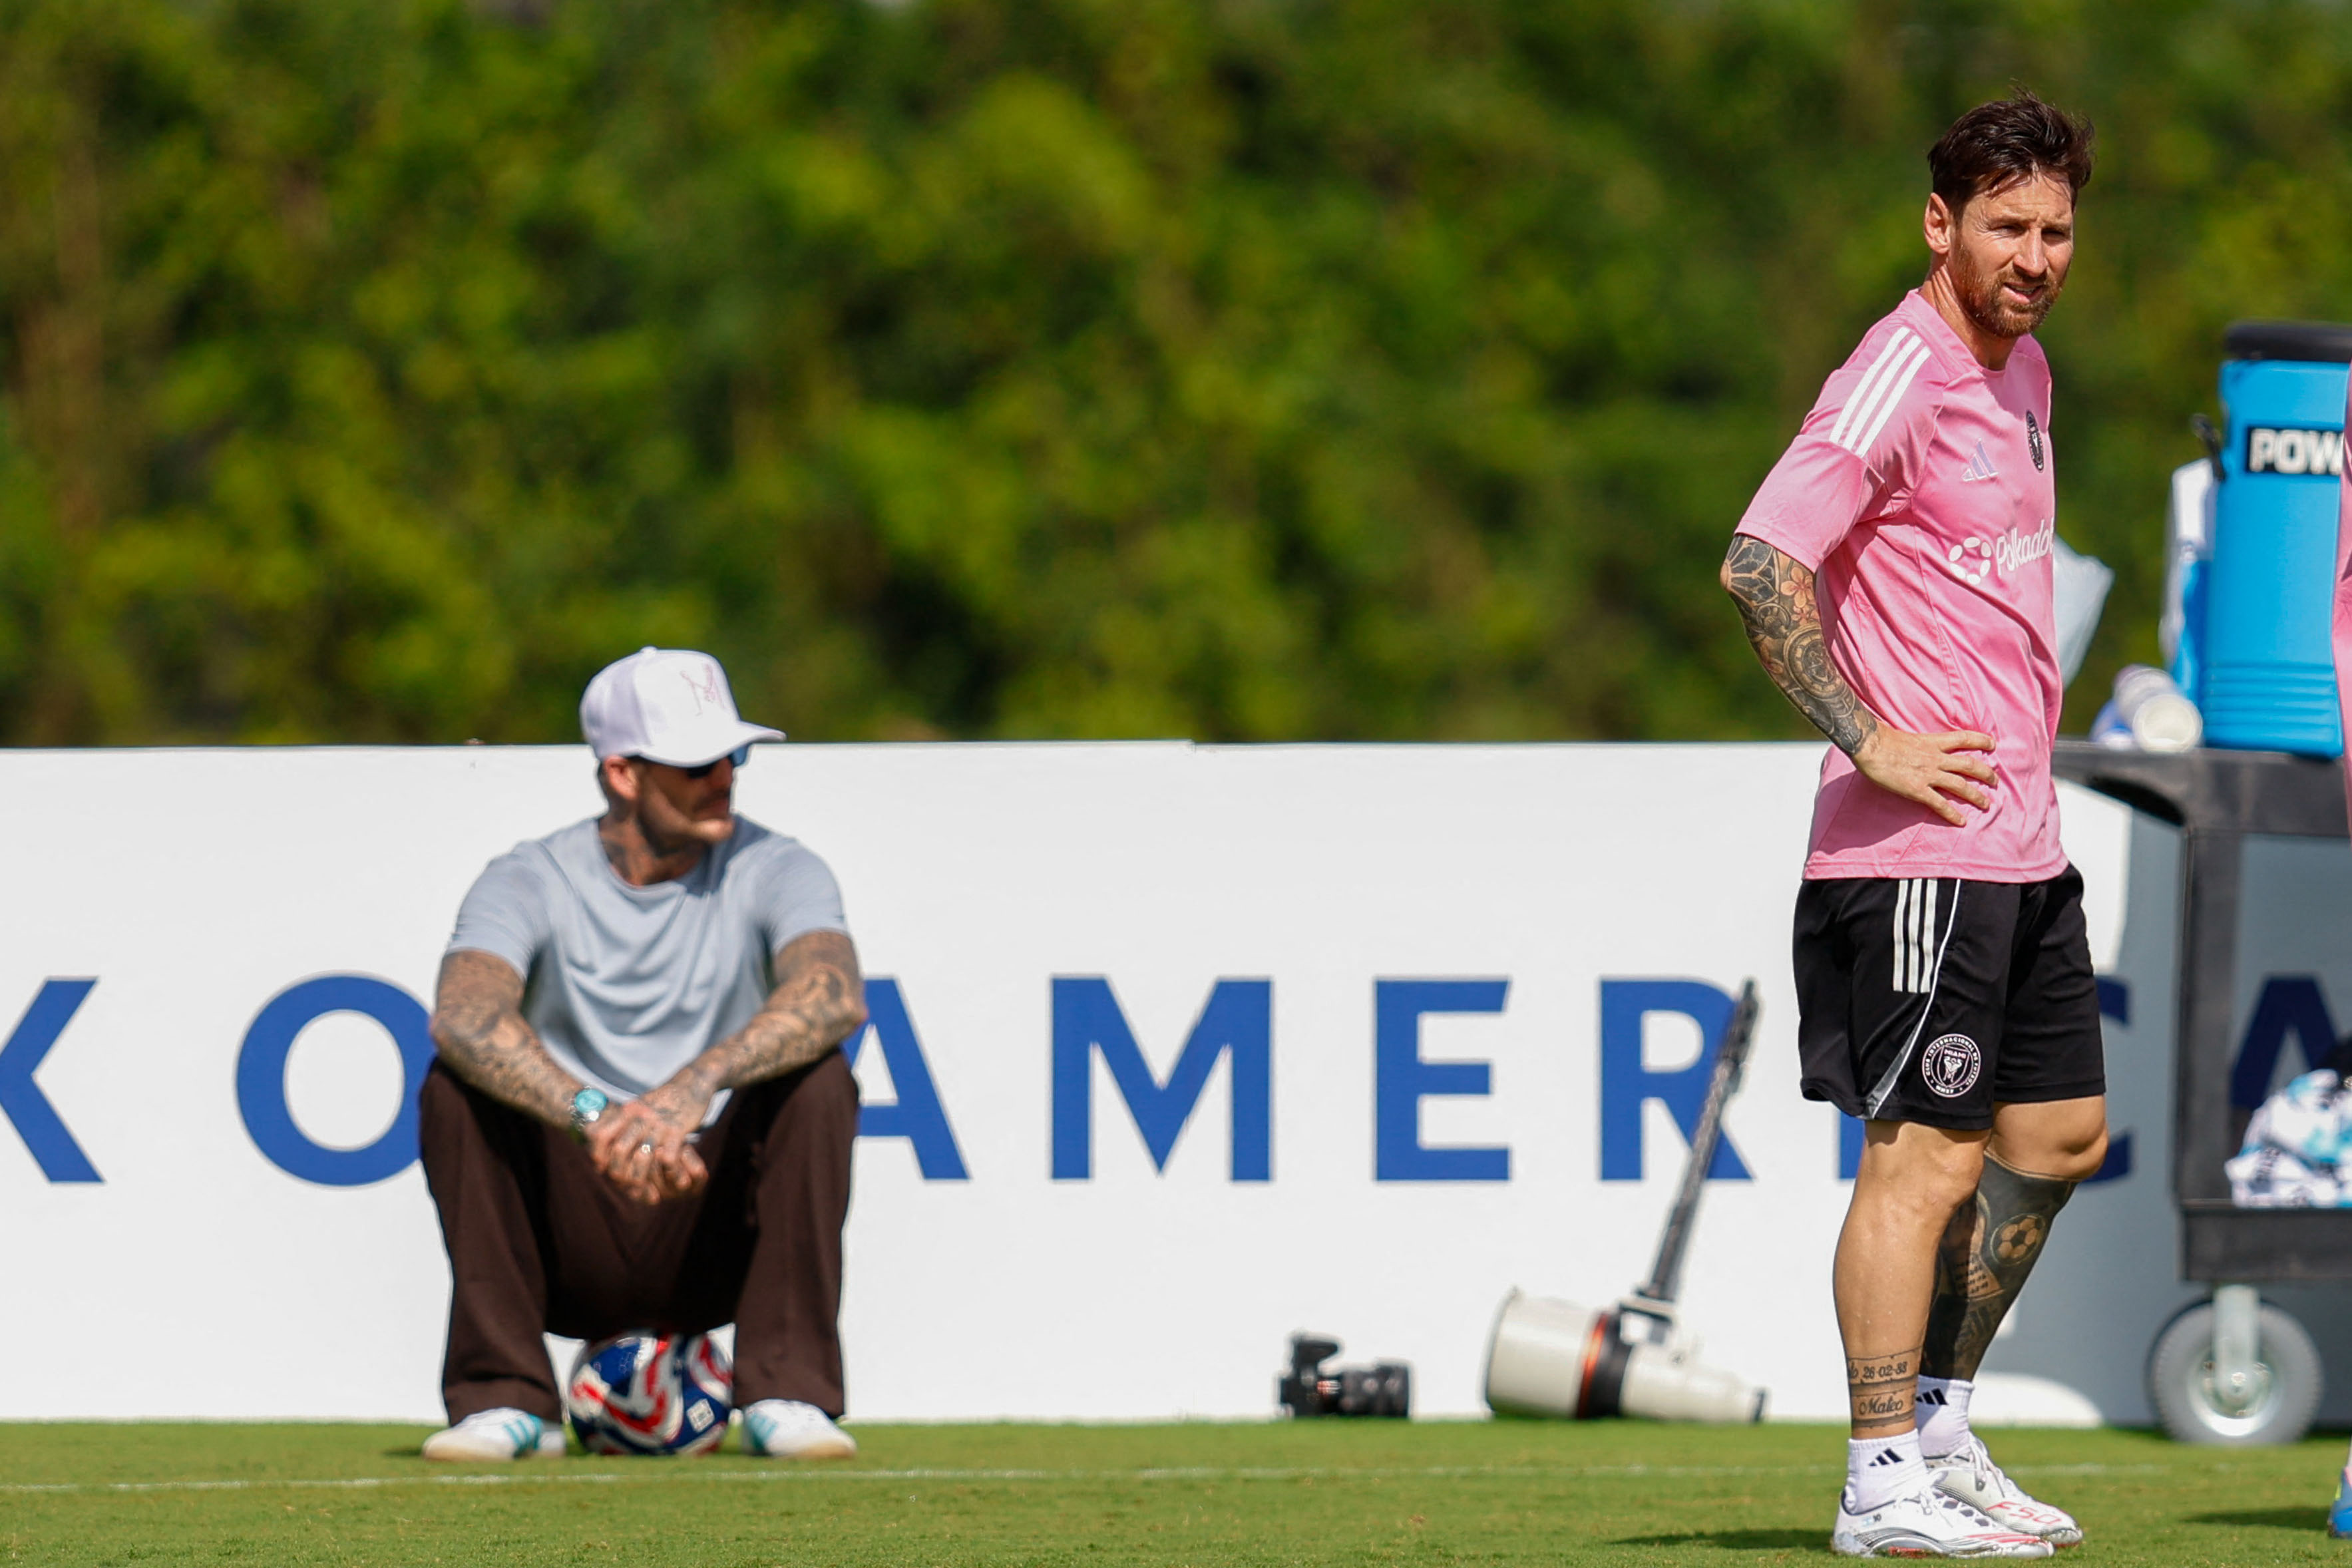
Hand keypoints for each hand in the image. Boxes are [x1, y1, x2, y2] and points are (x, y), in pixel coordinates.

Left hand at [585, 1082, 710, 1204]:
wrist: (691, 1083)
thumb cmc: (663, 1101)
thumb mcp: (638, 1106)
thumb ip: (621, 1123)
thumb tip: (597, 1138)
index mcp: (627, 1111)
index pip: (601, 1135)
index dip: (597, 1154)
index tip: (601, 1167)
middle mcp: (640, 1116)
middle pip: (619, 1149)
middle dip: (618, 1171)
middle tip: (622, 1183)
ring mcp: (659, 1123)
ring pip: (642, 1155)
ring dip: (640, 1176)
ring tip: (641, 1187)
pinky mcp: (678, 1129)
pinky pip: (668, 1155)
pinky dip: (665, 1170)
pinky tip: (665, 1175)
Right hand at [1853, 727, 1995, 825]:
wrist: (1870, 746)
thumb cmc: (1881, 739)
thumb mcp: (1907, 736)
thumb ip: (1918, 744)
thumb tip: (1917, 747)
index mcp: (1932, 742)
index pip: (1963, 738)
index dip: (1981, 740)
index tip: (1992, 744)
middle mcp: (1935, 758)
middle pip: (1969, 764)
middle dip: (1986, 773)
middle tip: (1995, 781)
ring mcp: (1928, 774)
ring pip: (1960, 785)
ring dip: (1976, 795)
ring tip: (1986, 804)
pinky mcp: (1917, 789)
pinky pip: (1939, 803)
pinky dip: (1952, 813)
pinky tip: (1961, 821)